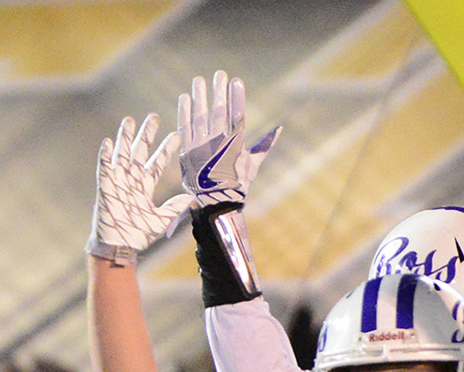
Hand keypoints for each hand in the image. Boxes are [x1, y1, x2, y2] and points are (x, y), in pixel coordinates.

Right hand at [88, 114, 189, 264]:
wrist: (119, 246)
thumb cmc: (138, 235)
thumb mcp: (162, 220)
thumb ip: (175, 207)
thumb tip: (192, 197)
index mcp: (145, 186)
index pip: (158, 162)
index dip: (166, 149)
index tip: (176, 135)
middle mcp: (132, 180)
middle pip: (140, 152)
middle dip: (146, 135)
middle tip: (153, 117)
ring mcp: (118, 182)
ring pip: (122, 154)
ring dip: (125, 138)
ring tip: (129, 120)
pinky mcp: (105, 187)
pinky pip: (104, 168)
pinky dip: (105, 156)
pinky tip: (108, 142)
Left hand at [176, 71, 279, 208]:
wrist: (213, 206)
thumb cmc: (236, 185)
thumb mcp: (252, 166)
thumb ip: (264, 146)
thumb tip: (279, 129)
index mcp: (236, 147)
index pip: (237, 116)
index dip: (236, 97)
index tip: (236, 80)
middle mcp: (218, 146)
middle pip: (218, 113)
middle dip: (218, 92)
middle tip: (219, 74)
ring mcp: (200, 149)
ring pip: (200, 117)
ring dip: (199, 97)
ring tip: (199, 80)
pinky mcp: (185, 154)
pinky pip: (184, 129)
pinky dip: (184, 113)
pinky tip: (184, 98)